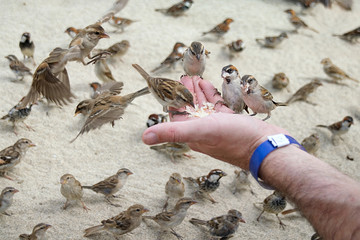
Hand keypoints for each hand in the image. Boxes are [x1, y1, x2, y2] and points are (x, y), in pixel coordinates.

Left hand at [142, 76, 287, 168]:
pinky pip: (218, 107)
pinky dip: (213, 96)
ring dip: (198, 92)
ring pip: (204, 106)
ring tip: (195, 78)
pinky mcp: (232, 122)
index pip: (177, 113)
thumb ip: (173, 132)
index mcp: (192, 132)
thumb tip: (144, 137)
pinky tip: (211, 87)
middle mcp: (203, 130)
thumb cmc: (235, 139)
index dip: (172, 97)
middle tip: (182, 76)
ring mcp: (218, 126)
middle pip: (189, 108)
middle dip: (185, 92)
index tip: (168, 83)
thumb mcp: (202, 131)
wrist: (267, 147)